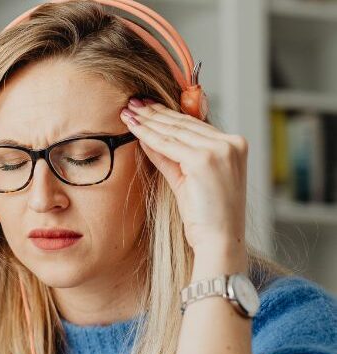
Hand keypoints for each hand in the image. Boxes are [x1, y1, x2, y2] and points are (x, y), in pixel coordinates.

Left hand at [120, 98, 247, 266]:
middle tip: (132, 102)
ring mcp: (220, 150)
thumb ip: (171, 157)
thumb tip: (148, 138)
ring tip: (128, 112)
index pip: (194, 124)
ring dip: (148, 120)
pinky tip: (133, 127)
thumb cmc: (206, 217)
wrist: (219, 242)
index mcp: (234, 145)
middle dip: (155, 112)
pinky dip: (148, 135)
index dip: (168, 114)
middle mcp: (231, 143)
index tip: (147, 106)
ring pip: (174, 130)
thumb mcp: (188, 179)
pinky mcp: (204, 160)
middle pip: (184, 123)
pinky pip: (168, 144)